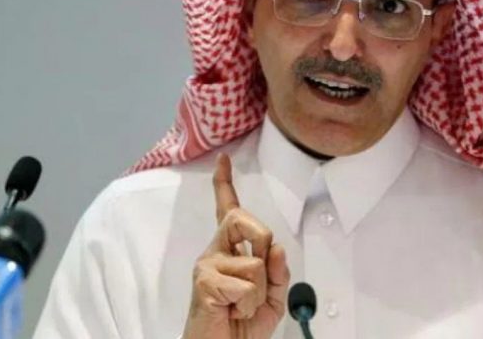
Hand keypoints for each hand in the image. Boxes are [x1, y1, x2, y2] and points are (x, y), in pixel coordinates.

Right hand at [182, 153, 289, 338]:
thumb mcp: (272, 297)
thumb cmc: (241, 325)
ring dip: (259, 293)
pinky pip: (247, 285)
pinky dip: (250, 305)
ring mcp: (207, 265)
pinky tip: (233, 313)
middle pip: (243, 219)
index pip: (228, 209)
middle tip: (257, 279)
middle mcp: (215, 251)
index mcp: (230, 251)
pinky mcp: (204, 281)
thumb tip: (277, 248)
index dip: (225, 183)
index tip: (223, 159)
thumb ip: (278, 272)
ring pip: (255, 262)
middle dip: (262, 242)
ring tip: (241, 307)